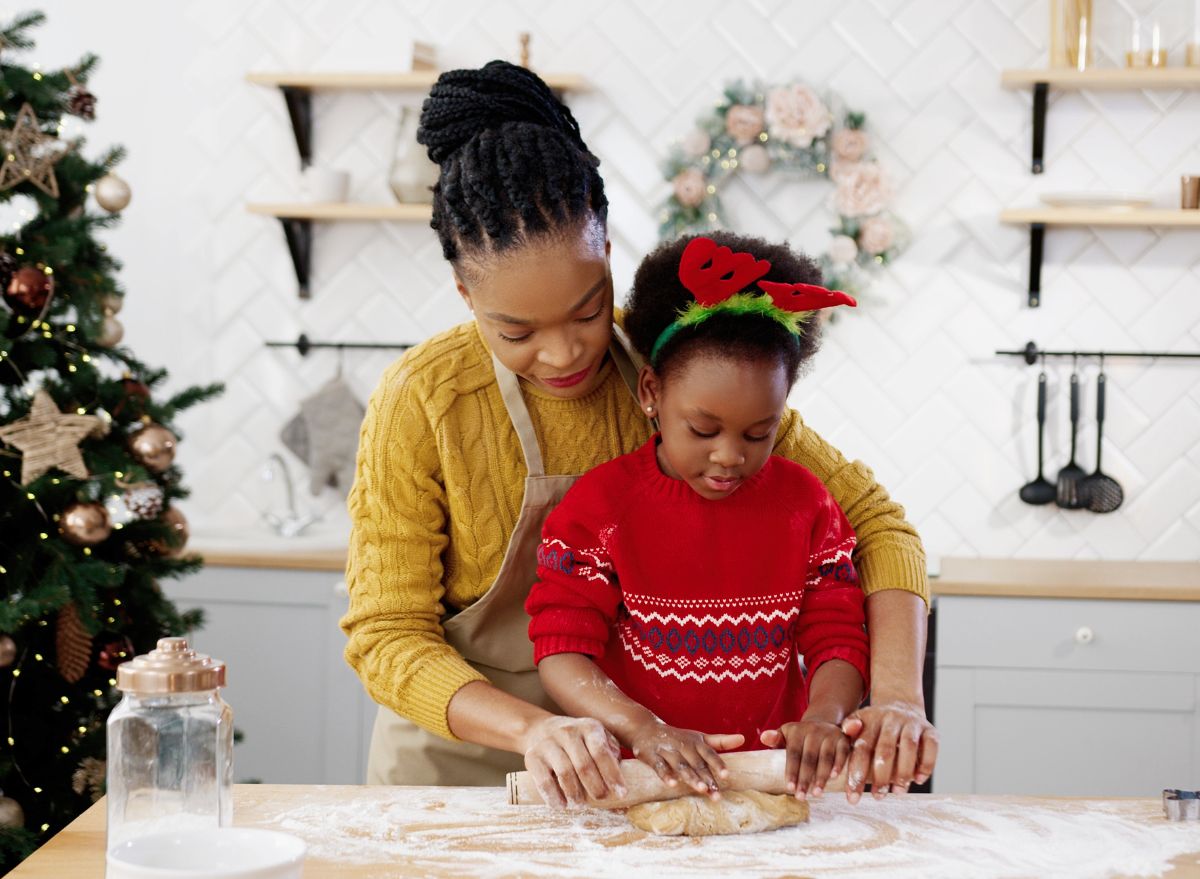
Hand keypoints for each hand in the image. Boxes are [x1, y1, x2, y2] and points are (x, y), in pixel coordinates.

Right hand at [520, 715, 625, 808]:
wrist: (540, 730)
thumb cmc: (578, 741)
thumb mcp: (596, 738)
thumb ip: (611, 755)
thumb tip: (628, 783)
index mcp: (588, 727)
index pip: (602, 752)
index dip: (612, 774)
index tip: (622, 793)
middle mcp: (568, 732)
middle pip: (584, 765)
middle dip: (596, 787)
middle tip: (602, 799)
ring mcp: (548, 743)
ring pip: (565, 773)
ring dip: (575, 794)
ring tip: (580, 805)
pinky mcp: (532, 756)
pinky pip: (544, 780)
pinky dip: (553, 796)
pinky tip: (561, 805)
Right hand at [626, 719, 742, 798]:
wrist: (645, 728)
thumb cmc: (678, 737)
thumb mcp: (698, 737)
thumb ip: (720, 741)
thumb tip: (743, 739)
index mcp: (696, 742)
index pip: (709, 754)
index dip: (718, 764)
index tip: (727, 776)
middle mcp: (683, 746)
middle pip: (697, 764)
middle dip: (707, 779)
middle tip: (717, 794)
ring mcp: (667, 751)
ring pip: (681, 766)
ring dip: (691, 778)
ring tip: (701, 789)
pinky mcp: (652, 756)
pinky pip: (660, 766)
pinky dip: (666, 775)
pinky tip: (672, 784)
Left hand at [760, 720, 849, 799]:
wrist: (823, 724)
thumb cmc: (800, 738)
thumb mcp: (786, 735)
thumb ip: (775, 739)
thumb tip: (764, 737)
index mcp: (796, 730)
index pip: (793, 753)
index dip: (792, 771)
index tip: (790, 788)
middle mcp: (813, 730)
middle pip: (809, 758)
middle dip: (805, 779)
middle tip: (801, 797)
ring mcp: (829, 734)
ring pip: (825, 757)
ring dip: (822, 776)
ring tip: (816, 793)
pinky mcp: (843, 739)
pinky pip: (842, 753)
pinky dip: (839, 765)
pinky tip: (835, 778)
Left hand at [840, 701, 938, 802]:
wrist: (902, 707)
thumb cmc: (876, 727)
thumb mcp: (859, 726)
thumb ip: (849, 732)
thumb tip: (848, 729)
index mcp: (871, 719)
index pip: (862, 747)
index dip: (857, 773)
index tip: (853, 796)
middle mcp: (892, 719)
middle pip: (886, 749)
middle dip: (881, 776)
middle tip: (877, 796)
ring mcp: (912, 724)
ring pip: (909, 747)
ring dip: (903, 773)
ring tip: (897, 792)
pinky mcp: (931, 731)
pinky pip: (931, 747)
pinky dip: (926, 765)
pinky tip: (918, 780)